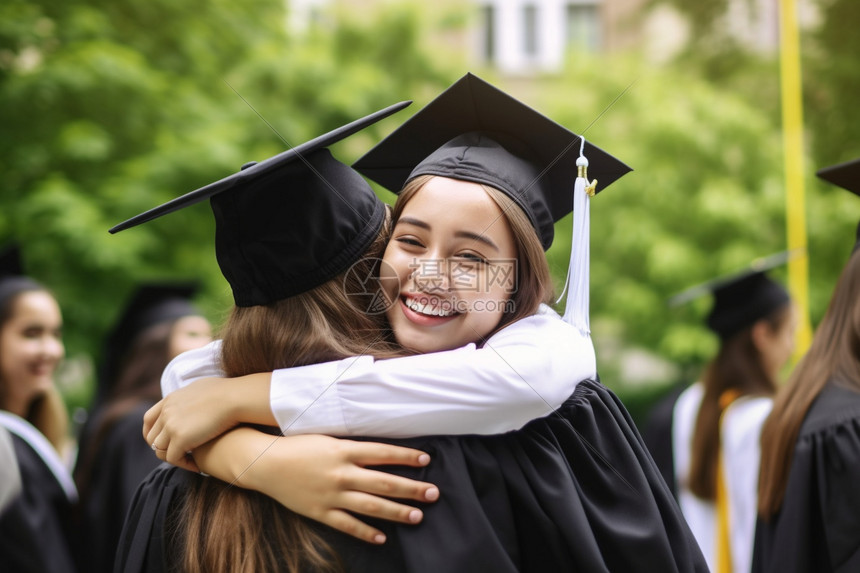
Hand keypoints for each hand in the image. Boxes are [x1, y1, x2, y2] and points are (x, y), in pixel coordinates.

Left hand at [143, 377, 240, 471]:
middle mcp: (166, 412)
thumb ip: (190, 398)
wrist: (235, 397)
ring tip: (190, 461)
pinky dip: (184, 464)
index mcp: (170, 399)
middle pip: (151, 437)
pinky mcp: (180, 438)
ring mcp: (171, 425)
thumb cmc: (228, 392)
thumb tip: (193, 402)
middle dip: (163, 449)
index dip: (152, 433)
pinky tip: (198, 466)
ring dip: (174, 458)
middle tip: (180, 455)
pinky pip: (173, 458)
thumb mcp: (201, 389)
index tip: (163, 442)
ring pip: (160, 450)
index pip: (148, 419)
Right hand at [194, 429, 439, 543]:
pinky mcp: (320, 511)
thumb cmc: (298, 445)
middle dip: (412, 488)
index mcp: (344, 450)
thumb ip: (353, 445)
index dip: (407, 456)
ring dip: (396, 512)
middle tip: (434, 493)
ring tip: (417, 516)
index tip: (427, 460)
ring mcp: (331, 494)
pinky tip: (382, 538)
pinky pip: (347, 524)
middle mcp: (341, 473)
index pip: (383, 452)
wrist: (264, 462)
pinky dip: (365, 532)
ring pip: (371, 506)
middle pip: (384, 482)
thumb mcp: (328, 437)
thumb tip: (381, 448)